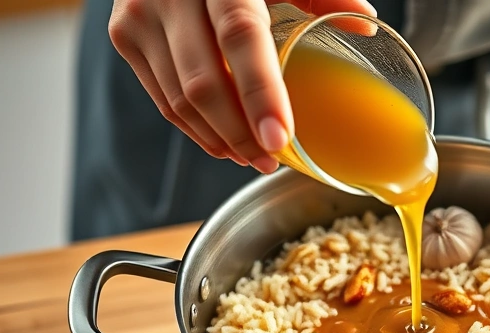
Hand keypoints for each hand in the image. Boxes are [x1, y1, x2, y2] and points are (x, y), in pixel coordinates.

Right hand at [108, 0, 375, 171]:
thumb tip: (366, 25)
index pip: (239, 36)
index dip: (260, 92)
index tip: (279, 137)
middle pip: (204, 82)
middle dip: (240, 132)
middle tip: (270, 159)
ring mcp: (139, 16)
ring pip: (180, 100)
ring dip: (219, 138)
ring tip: (251, 156)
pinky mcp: (124, 35)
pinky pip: (163, 99)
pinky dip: (195, 128)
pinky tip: (223, 141)